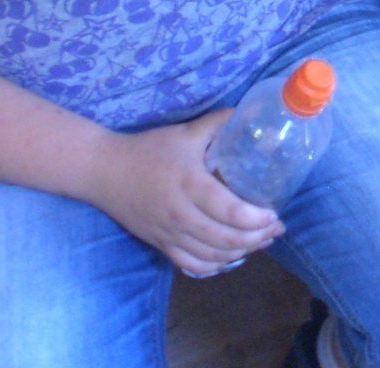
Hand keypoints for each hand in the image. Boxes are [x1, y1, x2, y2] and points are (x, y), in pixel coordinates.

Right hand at [85, 110, 283, 276]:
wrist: (103, 172)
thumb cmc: (147, 150)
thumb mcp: (184, 133)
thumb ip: (217, 124)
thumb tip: (245, 113)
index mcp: (191, 186)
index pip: (230, 212)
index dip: (257, 219)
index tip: (275, 214)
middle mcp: (181, 215)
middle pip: (226, 239)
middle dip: (257, 238)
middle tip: (276, 229)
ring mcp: (169, 234)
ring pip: (212, 256)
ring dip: (241, 253)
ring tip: (261, 242)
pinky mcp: (160, 244)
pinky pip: (191, 265)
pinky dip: (214, 266)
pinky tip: (229, 259)